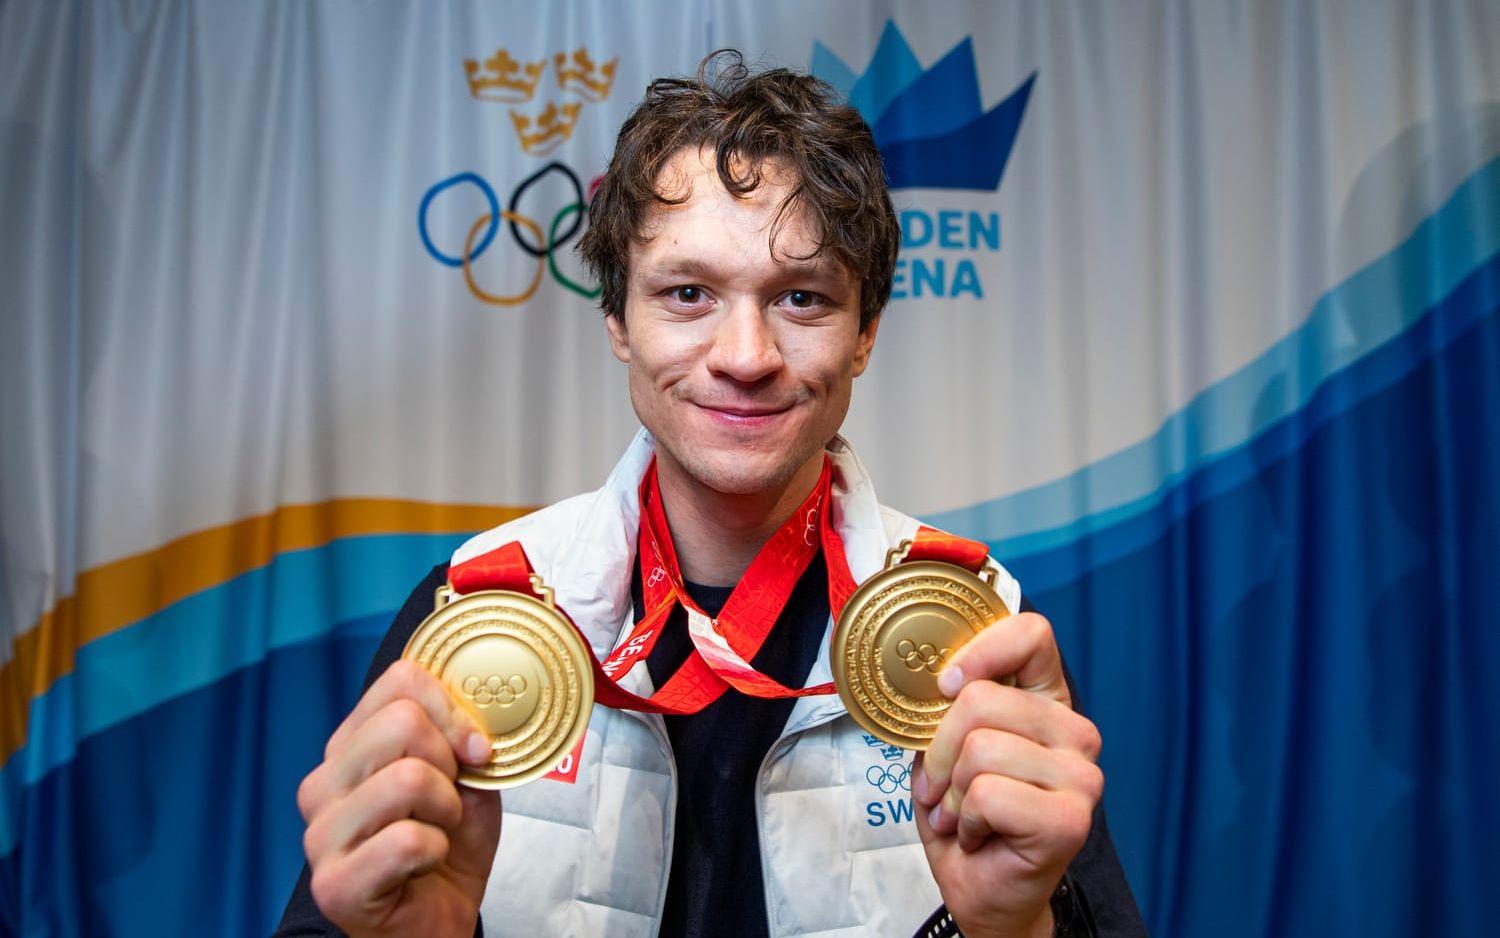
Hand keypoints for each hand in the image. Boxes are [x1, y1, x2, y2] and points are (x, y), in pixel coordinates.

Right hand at [296, 660, 501, 936]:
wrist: (438, 920)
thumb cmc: (447, 847)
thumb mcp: (462, 776)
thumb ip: (460, 735)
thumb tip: (477, 713)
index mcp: (349, 747)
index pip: (400, 681)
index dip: (453, 709)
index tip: (474, 747)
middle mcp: (323, 784)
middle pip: (402, 722)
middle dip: (450, 761)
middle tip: (449, 800)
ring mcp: (322, 835)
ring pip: (408, 777)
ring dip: (447, 809)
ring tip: (437, 831)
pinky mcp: (335, 884)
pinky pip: (408, 839)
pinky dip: (436, 850)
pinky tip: (425, 863)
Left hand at [911, 612, 1102, 937]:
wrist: (983, 893)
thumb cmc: (966, 819)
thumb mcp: (946, 749)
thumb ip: (948, 708)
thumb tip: (936, 681)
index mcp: (1048, 702)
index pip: (1032, 635)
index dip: (981, 650)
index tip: (946, 685)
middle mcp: (1075, 732)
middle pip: (981, 698)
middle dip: (940, 749)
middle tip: (944, 787)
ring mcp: (1081, 776)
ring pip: (979, 748)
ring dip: (953, 791)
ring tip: (964, 814)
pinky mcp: (1071, 818)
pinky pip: (987, 793)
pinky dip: (967, 819)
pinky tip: (980, 834)